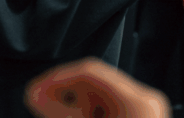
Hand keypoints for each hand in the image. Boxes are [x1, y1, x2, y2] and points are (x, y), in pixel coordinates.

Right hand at [25, 58, 169, 117]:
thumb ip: (60, 112)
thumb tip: (34, 93)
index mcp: (139, 98)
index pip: (90, 71)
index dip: (57, 77)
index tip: (36, 87)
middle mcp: (147, 99)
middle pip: (95, 81)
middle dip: (63, 90)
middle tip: (39, 99)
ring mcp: (149, 110)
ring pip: (102, 94)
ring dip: (75, 103)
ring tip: (56, 113)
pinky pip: (111, 106)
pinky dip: (89, 111)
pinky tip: (75, 117)